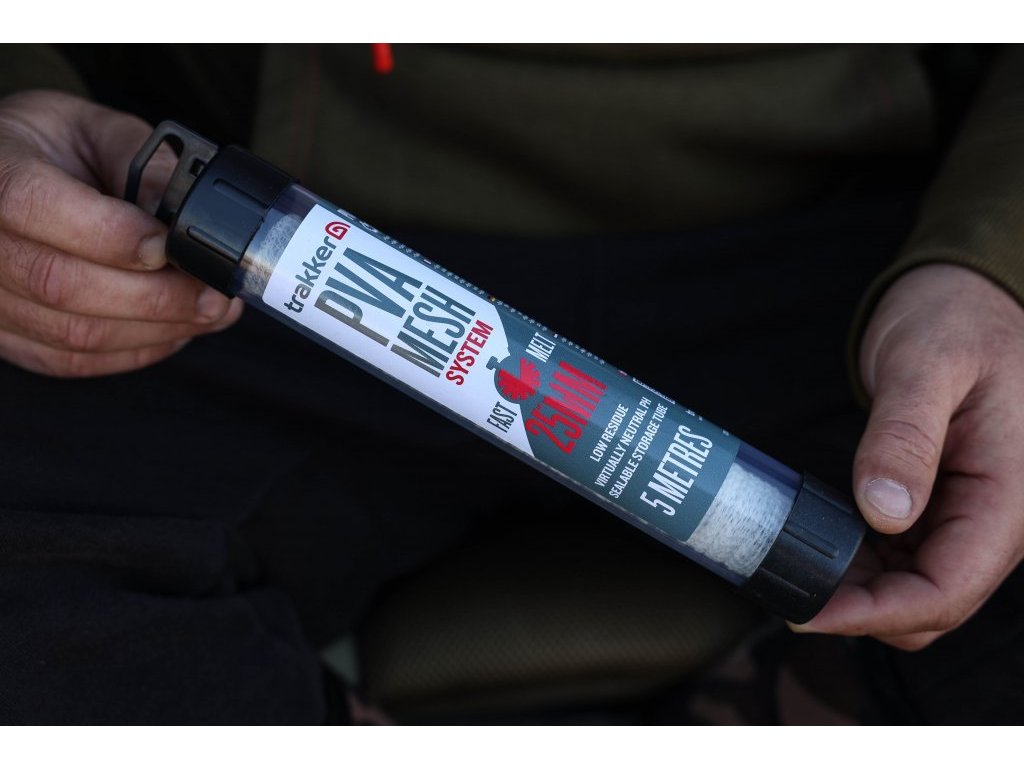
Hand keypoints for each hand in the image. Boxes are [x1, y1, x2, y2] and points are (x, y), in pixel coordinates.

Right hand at [0, 90, 241, 376]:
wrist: (3, 174)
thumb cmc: (45, 148)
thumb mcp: (90, 128)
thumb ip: (139, 161)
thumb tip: (186, 211)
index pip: (35, 208)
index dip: (112, 236)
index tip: (172, 246)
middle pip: (62, 284)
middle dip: (156, 297)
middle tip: (215, 295)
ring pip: (73, 333)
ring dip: (156, 330)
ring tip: (209, 312)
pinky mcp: (6, 337)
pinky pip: (71, 361)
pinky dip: (134, 351)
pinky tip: (173, 330)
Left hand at [796, 263, 1023, 648]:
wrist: (967, 293)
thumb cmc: (955, 318)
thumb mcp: (926, 366)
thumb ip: (905, 439)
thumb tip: (884, 514)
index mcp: (1009, 496)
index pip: (946, 590)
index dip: (874, 613)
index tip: (808, 610)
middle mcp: (998, 517)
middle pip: (932, 603)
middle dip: (861, 609)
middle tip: (788, 587)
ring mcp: (972, 513)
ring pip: (918, 586)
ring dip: (860, 590)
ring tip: (796, 565)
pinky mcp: (946, 503)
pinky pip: (909, 555)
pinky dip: (865, 563)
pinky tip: (823, 541)